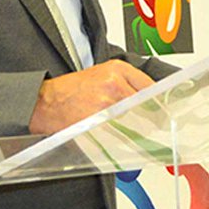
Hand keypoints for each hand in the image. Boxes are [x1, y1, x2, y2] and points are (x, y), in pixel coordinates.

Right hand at [28, 59, 155, 134]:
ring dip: (137, 131)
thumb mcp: (100, 75)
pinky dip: (122, 139)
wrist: (44, 103)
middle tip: (154, 128)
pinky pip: (119, 133)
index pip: (150, 87)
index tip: (163, 112)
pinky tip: (117, 138)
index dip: (158, 103)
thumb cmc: (69, 90)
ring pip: (135, 121)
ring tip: (131, 133)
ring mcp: (107, 104)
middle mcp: (114, 84)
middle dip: (150, 119)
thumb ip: (125, 84)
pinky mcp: (99, 122)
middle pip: (146, 105)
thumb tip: (148, 100)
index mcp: (117, 69)